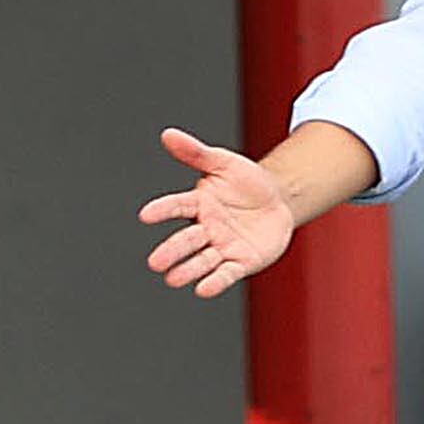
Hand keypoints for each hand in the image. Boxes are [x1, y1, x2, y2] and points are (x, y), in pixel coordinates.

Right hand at [141, 128, 299, 297]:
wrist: (278, 201)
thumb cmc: (247, 181)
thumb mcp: (224, 162)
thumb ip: (196, 152)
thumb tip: (168, 134)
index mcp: (198, 204)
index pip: (177, 206)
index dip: (162, 210)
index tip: (145, 215)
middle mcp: (206, 229)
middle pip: (186, 241)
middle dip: (172, 251)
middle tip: (155, 261)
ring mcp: (223, 247)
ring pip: (202, 261)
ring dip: (188, 270)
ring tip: (173, 279)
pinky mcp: (241, 262)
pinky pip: (227, 274)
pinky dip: (215, 282)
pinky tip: (203, 289)